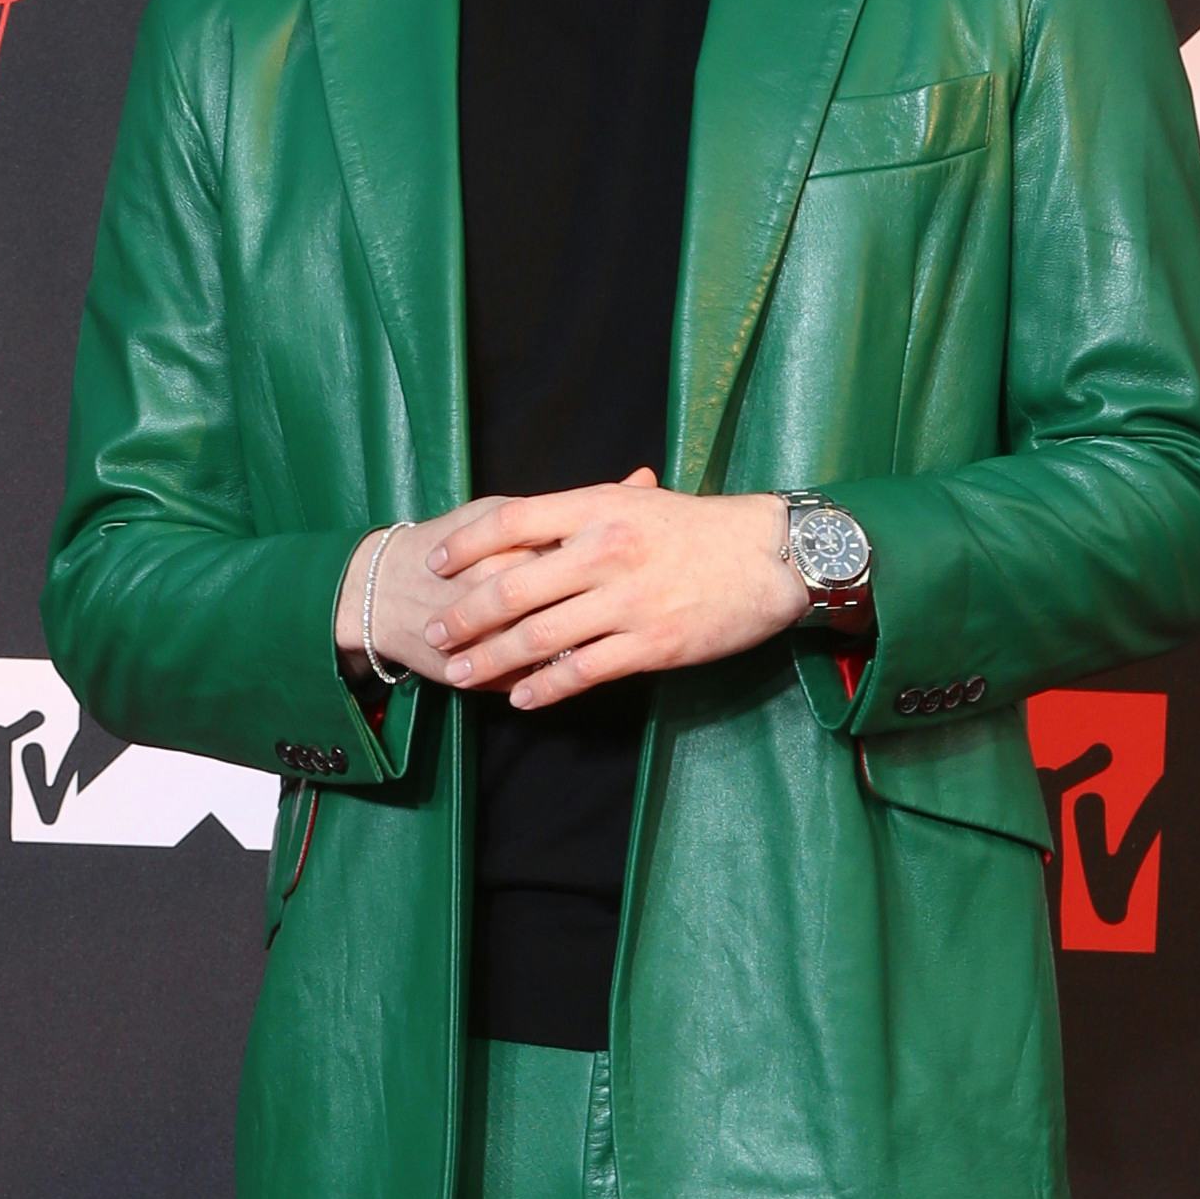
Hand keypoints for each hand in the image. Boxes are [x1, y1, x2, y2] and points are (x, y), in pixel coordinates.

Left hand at [407, 473, 808, 705]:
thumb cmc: (699, 528)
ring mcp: (628, 601)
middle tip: (432, 634)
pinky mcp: (652, 645)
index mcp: (599, 506)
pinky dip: (544, 687)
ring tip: (459, 674)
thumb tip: (525, 526)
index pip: (511, 520)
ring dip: (491, 659)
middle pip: (512, 586)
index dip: (465, 545)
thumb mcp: (638, 501)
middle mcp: (607, 551)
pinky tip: (520, 697)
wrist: (766, 558)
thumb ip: (583, 514)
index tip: (435, 565)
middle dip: (464, 615)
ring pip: (539, 636)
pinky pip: (582, 671)